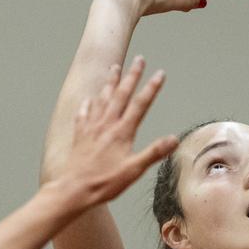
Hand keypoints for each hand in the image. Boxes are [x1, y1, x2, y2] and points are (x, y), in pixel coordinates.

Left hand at [68, 57, 177, 205]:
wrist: (74, 189)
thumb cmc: (104, 183)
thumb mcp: (134, 170)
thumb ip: (154, 153)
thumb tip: (174, 140)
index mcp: (122, 132)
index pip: (141, 104)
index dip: (152, 88)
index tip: (160, 74)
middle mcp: (107, 125)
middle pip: (121, 94)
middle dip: (132, 76)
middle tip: (139, 60)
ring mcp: (92, 128)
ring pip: (102, 99)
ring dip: (110, 82)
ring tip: (114, 68)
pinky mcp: (80, 135)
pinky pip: (84, 113)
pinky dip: (89, 103)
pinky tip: (90, 99)